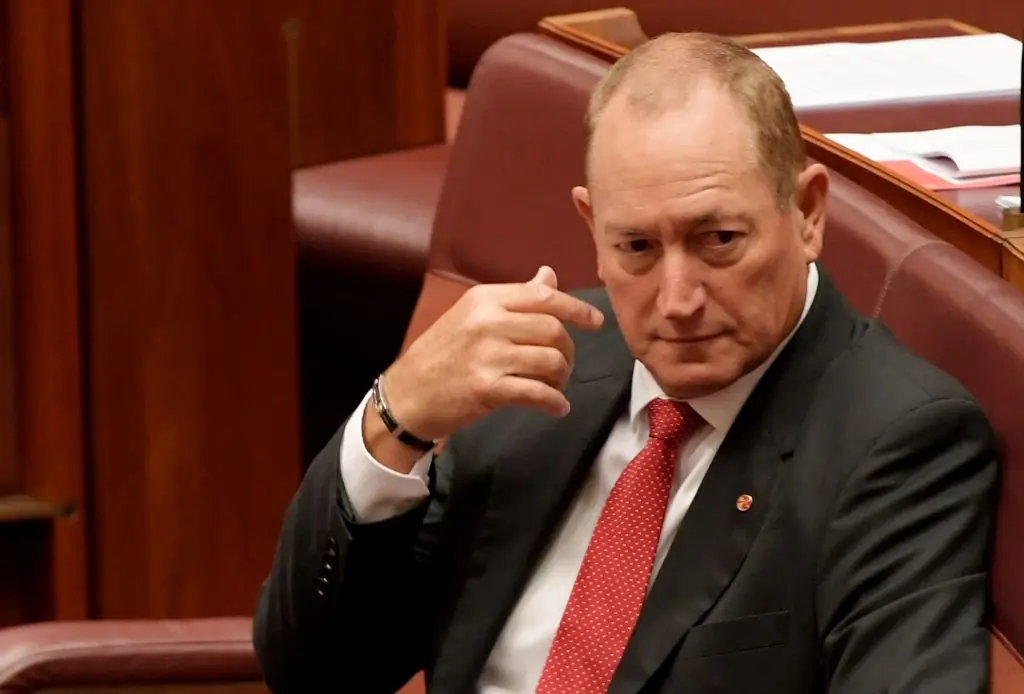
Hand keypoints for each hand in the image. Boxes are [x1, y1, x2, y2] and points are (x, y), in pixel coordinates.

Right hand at [383, 266, 604, 441]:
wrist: (406, 394)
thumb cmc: (442, 354)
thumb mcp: (473, 315)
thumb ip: (515, 298)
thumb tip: (549, 275)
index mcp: (485, 299)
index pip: (543, 296)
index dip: (577, 309)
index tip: (595, 322)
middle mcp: (487, 322)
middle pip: (553, 330)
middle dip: (568, 351)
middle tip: (564, 365)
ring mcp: (487, 356)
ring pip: (551, 361)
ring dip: (562, 378)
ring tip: (555, 386)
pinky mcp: (487, 388)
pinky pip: (538, 393)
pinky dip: (555, 402)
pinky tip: (556, 407)